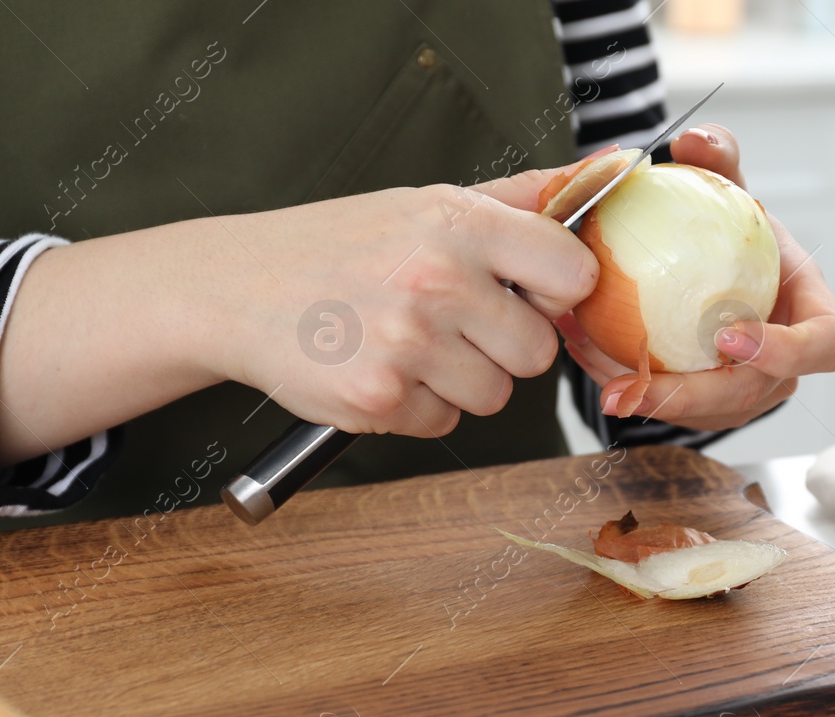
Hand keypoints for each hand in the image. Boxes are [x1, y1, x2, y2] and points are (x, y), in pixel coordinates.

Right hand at [213, 182, 598, 436]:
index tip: (527, 291)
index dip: (557, 291)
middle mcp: (437, 280)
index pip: (573, 273)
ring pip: (494, 395)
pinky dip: (415, 408)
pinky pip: (442, 423)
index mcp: (457, 224)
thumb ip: (512, 202)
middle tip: (452, 324)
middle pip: (537, 351)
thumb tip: (598, 174)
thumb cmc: (336, 245)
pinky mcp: (379, 400)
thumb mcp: (423, 205)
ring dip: (460, 382)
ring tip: (408, 346)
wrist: (236, 288)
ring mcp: (407, 345)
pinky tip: (378, 369)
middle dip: (504, 346)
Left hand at [552, 126, 834, 431]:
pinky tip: (590, 363)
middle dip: (695, 397)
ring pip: (706, 413)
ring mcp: (747, 391)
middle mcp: (785, 362)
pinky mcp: (707, 406)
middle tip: (636, 386)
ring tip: (601, 381)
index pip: (829, 344)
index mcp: (810, 312)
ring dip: (651, 402)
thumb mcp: (727, 188)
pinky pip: (672, 409)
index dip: (789, 350)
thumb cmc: (730, 229)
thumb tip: (697, 140)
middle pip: (753, 394)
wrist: (706, 264)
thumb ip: (719, 158)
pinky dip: (632, 388)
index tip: (728, 334)